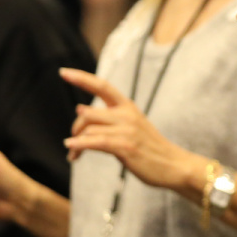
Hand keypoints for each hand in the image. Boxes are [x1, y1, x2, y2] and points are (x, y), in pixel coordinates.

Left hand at [59, 68, 200, 189]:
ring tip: (72, 155)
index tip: (63, 71)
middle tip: (71, 144)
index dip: (82, 78)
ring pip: (89, 129)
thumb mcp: (132, 127)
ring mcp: (127, 131)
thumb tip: (81, 112)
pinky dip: (80, 145)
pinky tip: (71, 150)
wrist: (174, 165)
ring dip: (75, 144)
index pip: (102, 86)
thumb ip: (110, 119)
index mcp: (128, 107)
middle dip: (75, 128)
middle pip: (88, 113)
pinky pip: (95, 142)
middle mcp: (127, 115)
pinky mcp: (126, 147)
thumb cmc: (149, 148)